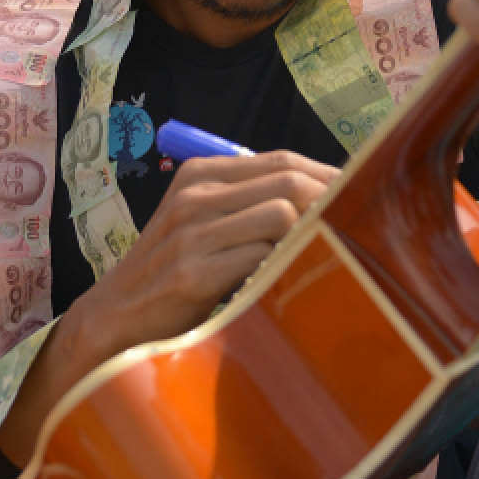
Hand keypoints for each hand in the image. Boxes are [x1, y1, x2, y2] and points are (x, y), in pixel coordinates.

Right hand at [59, 151, 336, 366]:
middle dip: (331, 200)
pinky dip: (285, 265)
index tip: (361, 196)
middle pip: (288, 180)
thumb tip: (326, 197)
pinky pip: (260, 257)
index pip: (283, 160)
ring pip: (280, 213)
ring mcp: (191, 233)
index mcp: (202, 174)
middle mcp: (195, 194)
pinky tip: (295, 280)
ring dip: (310, 235)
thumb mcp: (204, 224)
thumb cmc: (174, 273)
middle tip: (360, 226)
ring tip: (327, 256)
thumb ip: (250, 205)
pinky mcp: (192, 272)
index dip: (328, 175)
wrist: (116, 319)